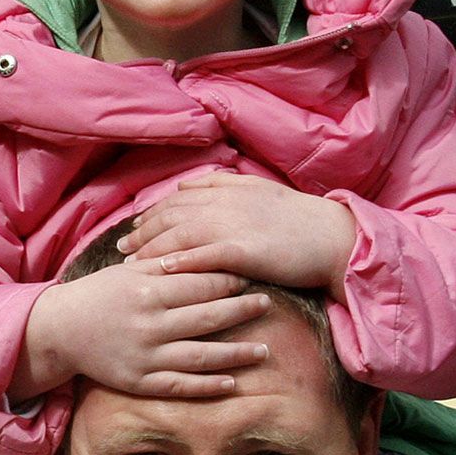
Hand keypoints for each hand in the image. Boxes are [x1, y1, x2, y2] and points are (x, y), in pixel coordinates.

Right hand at [16, 257, 271, 400]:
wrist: (60, 330)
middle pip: (208, 318)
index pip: (200, 285)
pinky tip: (232, 382)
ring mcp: (146, 356)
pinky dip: (207, 385)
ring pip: (201, 356)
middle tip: (268, 304)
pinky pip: (180, 385)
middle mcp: (150, 324)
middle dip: (242, 311)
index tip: (251, 277)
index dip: (229, 281)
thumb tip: (203, 248)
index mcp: (148, 291)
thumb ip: (165, 262)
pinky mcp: (139, 382)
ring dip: (236, 354)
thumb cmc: (99, 294)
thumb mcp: (128, 270)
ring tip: (264, 350)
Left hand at [119, 173, 356, 293]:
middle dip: (143, 230)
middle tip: (122, 248)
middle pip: (171, 214)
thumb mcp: (260, 191)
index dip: (153, 213)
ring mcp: (232, 224)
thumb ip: (226, 186)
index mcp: (229, 188)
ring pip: (179, 233)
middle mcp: (225, 202)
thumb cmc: (300, 220)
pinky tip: (161, 269)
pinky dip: (179, 260)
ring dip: (151, 247)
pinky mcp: (242, 249)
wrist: (333, 237)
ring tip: (131, 262)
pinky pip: (203, 254)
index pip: (179, 198)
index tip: (136, 226)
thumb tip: (190, 186)